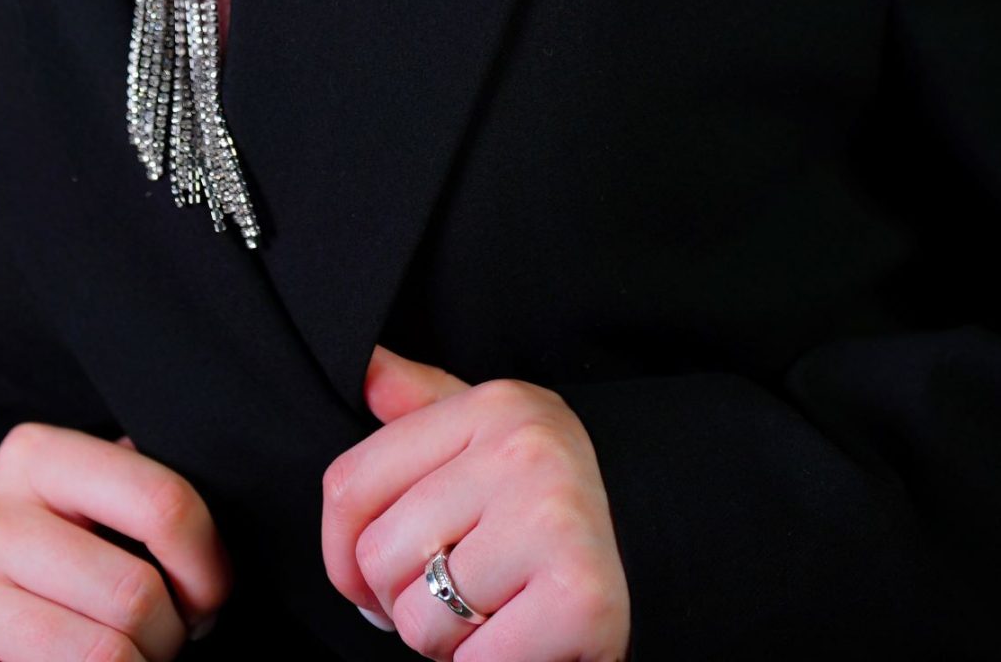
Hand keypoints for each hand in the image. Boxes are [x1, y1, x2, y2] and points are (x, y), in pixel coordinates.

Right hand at [0, 420, 233, 657]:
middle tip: (165, 641)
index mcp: (33, 455)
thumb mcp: (95, 507)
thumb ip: (145, 498)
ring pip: (101, 657)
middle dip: (171, 636)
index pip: (163, 504)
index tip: (208, 598)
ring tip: (132, 661)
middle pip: (134, 594)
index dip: (208, 569)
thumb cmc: (59, 561)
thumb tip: (242, 516)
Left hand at [322, 345, 630, 657]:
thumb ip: (422, 407)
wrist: (660, 552)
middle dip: (404, 601)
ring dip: (446, 641)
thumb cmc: (548, 504)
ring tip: (493, 615)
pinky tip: (522, 639)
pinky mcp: (582, 599)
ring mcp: (555, 520)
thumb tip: (365, 366)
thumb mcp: (490, 436)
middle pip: (378, 557)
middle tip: (460, 596)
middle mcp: (525, 450)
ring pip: (419, 619)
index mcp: (493, 405)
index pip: (348, 484)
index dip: (340, 552)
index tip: (374, 578)